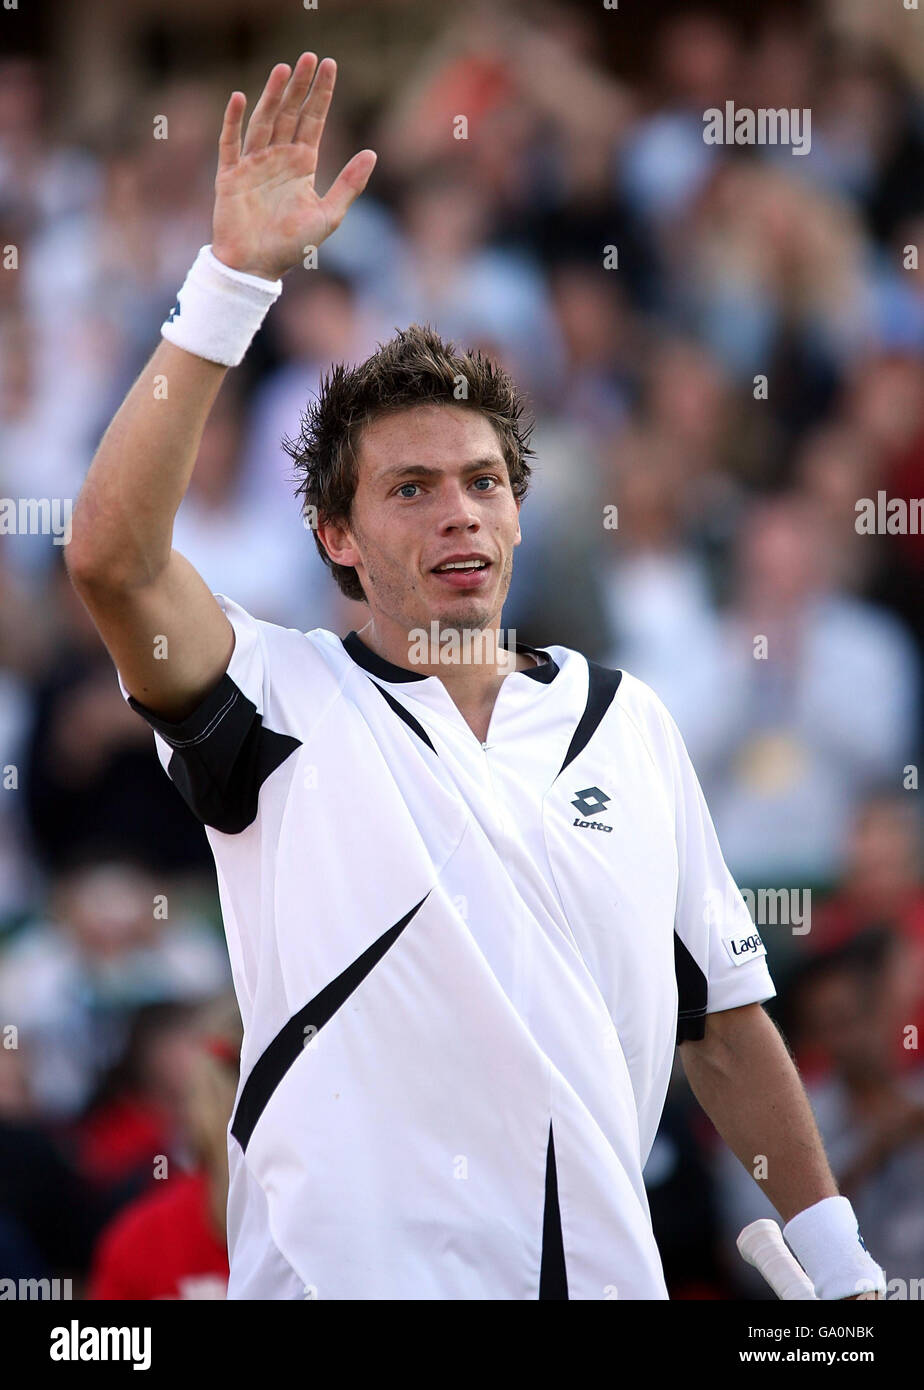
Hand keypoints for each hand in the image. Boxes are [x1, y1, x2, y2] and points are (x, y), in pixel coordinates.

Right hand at [211, 54, 375, 280]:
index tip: (329, 65)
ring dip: (272, 95)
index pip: (313, 120)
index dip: (321, 94)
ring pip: (264, 121)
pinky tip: (239, 98)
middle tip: (309, 57)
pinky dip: (233, 121)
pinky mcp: (230, 175)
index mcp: (302, 164)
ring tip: (283, 69)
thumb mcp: (329, 215)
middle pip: (290, 113)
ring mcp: (253, 164)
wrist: (258, 268)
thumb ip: (349, 185)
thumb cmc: (293, 247)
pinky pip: (230, 143)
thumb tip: (373, 152)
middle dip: (300, 86)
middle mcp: (278, 158)